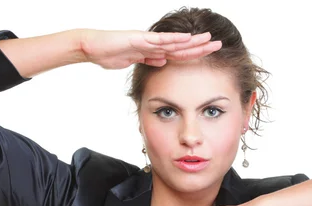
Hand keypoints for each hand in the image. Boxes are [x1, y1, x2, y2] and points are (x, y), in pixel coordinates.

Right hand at [79, 29, 221, 68]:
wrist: (93, 47)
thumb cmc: (110, 54)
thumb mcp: (134, 61)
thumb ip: (149, 60)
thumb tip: (163, 62)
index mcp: (153, 51)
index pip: (178, 53)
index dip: (194, 54)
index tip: (209, 55)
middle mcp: (154, 44)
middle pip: (182, 46)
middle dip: (200, 46)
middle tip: (218, 45)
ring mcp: (148, 40)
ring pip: (175, 41)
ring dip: (193, 41)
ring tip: (209, 39)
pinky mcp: (140, 39)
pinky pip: (160, 40)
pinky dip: (174, 39)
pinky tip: (187, 38)